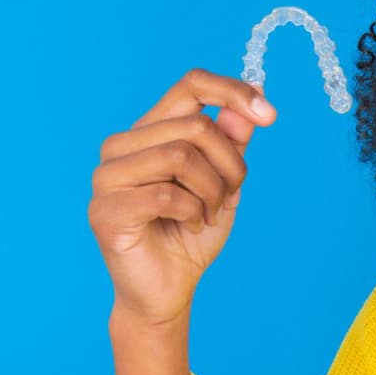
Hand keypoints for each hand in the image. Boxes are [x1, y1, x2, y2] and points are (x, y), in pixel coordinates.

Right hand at [87, 67, 277, 326]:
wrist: (168, 289)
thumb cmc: (192, 232)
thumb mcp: (225, 181)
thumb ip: (233, 140)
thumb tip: (254, 93)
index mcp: (150, 130)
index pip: (190, 85)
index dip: (233, 91)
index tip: (270, 115)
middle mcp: (122, 145)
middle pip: (195, 125)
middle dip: (230, 164)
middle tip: (230, 196)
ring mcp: (107, 176)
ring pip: (180, 155)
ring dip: (212, 190)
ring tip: (209, 212)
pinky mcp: (105, 209)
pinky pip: (166, 195)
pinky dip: (193, 212)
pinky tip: (190, 226)